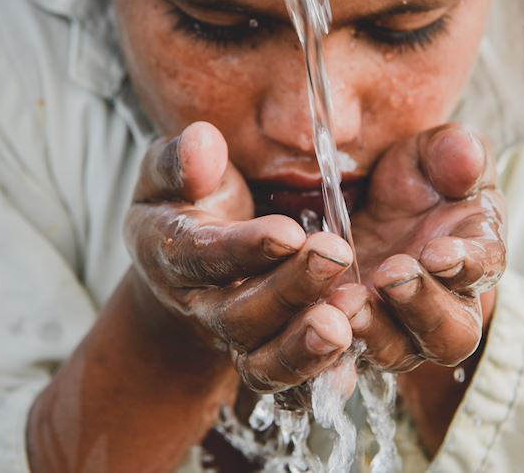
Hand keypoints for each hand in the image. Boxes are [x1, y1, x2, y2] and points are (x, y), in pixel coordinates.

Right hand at [124, 122, 354, 392]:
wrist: (189, 263)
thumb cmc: (187, 202)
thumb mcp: (169, 174)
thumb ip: (179, 161)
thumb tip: (201, 142)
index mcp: (171, 252)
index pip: (203, 256)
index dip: (244, 248)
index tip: (288, 233)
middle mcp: (201, 305)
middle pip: (239, 314)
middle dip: (289, 289)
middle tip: (335, 256)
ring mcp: (234, 337)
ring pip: (263, 359)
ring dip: (305, 345)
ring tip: (347, 321)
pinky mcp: (264, 358)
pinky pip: (289, 382)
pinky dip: (319, 375)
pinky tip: (354, 358)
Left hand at [329, 125, 505, 371]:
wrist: (368, 204)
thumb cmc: (419, 180)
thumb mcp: (436, 154)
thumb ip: (456, 153)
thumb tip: (466, 156)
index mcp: (474, 258)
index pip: (486, 271)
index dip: (468, 266)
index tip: (440, 251)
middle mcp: (442, 308)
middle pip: (447, 335)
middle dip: (422, 307)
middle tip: (392, 275)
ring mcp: (394, 329)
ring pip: (393, 351)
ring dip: (371, 329)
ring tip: (345, 299)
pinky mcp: (347, 334)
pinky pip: (339, 357)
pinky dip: (325, 349)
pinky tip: (308, 325)